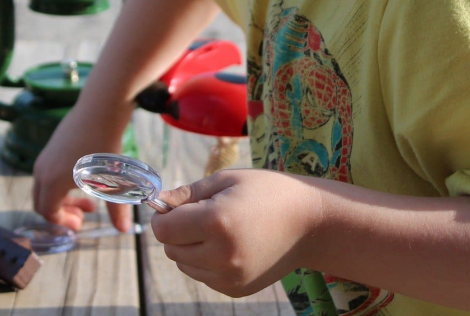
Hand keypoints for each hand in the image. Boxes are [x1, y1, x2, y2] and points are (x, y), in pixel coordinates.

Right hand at [31, 100, 134, 232]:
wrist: (100, 108)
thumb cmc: (105, 145)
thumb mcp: (112, 180)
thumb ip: (116, 208)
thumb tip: (123, 230)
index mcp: (52, 182)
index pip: (48, 213)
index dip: (64, 223)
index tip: (82, 224)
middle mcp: (42, 170)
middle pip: (42, 203)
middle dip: (62, 213)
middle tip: (85, 214)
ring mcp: (44, 157)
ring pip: (46, 188)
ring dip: (63, 198)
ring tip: (90, 197)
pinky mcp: (50, 147)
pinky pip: (49, 174)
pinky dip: (61, 184)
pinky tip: (85, 179)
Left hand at [150, 168, 321, 296]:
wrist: (311, 223)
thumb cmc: (268, 192)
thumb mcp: (227, 180)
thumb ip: (188, 193)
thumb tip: (159, 203)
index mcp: (216, 222)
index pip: (163, 229)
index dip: (164, 215)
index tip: (176, 205)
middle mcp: (220, 255)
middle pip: (171, 248)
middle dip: (177, 231)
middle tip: (202, 213)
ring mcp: (229, 277)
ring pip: (184, 265)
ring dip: (190, 248)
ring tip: (218, 229)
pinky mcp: (236, 290)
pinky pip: (203, 276)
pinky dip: (206, 262)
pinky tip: (229, 244)